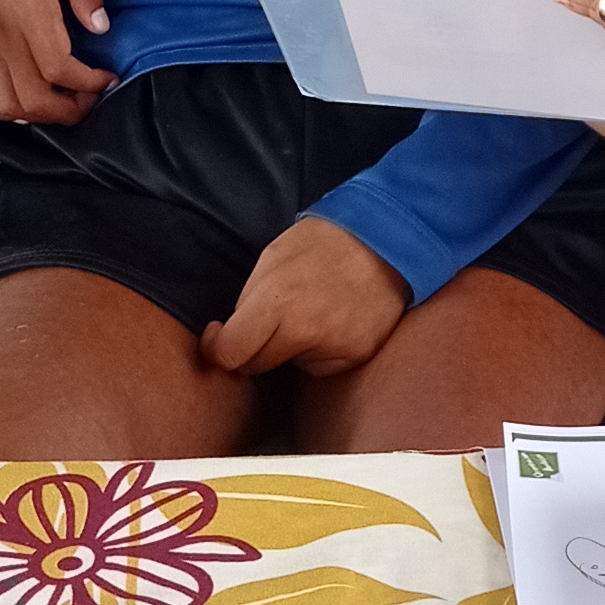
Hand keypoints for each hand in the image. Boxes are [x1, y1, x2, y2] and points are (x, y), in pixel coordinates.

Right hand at [0, 0, 112, 123]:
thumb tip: (99, 25)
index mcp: (28, 14)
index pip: (60, 69)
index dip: (88, 84)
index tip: (106, 78)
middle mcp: (2, 38)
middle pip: (33, 98)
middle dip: (67, 110)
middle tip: (88, 99)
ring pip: (6, 103)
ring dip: (37, 114)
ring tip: (60, 103)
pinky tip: (20, 104)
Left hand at [202, 216, 409, 380]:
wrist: (388, 239)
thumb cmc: (324, 243)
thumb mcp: (273, 257)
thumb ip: (249, 300)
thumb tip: (232, 333)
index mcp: (278, 302)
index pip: (231, 353)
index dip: (217, 348)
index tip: (218, 338)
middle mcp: (306, 331)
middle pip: (257, 364)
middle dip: (252, 347)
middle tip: (268, 320)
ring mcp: (335, 346)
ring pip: (291, 364)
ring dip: (290, 346)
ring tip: (313, 310)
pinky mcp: (357, 354)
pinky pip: (322, 365)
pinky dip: (320, 349)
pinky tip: (335, 319)